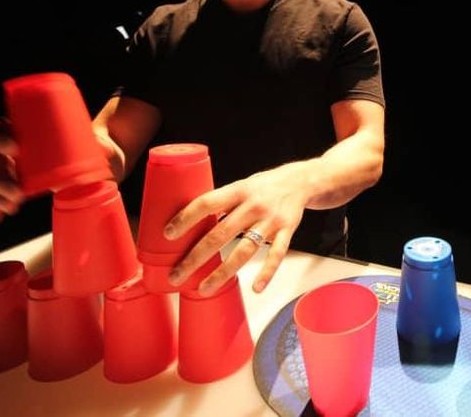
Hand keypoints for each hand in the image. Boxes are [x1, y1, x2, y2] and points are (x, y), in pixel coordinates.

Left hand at [164, 165, 307, 294]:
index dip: (186, 218)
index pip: (207, 203)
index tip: (167, 234)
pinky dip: (267, 273)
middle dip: (195, 257)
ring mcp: (271, 220)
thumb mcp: (242, 186)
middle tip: (176, 275)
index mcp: (239, 190)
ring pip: (245, 250)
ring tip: (203, 288)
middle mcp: (254, 205)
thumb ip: (222, 203)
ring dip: (222, 272)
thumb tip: (191, 223)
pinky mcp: (287, 231)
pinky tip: (255, 288)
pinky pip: (276, 255)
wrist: (303, 181)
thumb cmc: (264, 186)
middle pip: (221, 234)